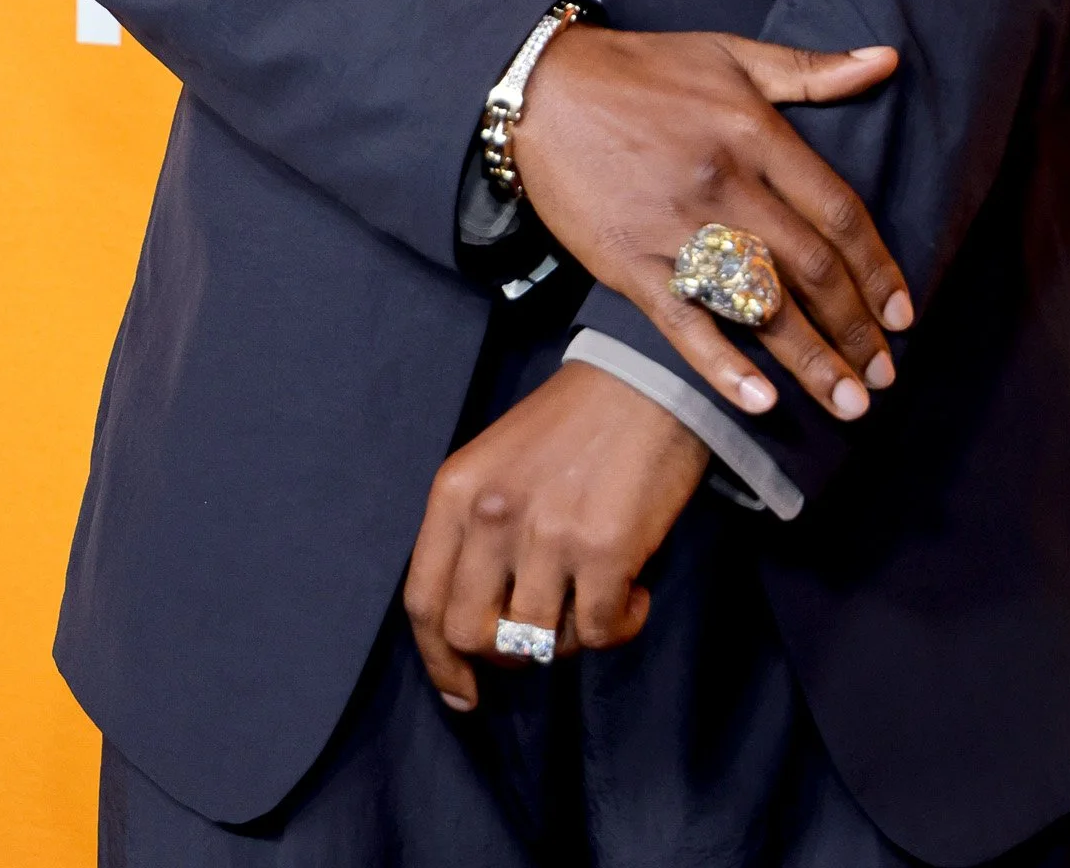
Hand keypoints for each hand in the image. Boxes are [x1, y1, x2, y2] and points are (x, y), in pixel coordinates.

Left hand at [404, 363, 710, 709]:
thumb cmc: (574, 422)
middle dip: (505, 654)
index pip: (423, 601)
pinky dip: (620, 626)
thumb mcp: (498, 463)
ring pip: (535, 642)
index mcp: (456, 490)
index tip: (461, 692)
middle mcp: (491, 515)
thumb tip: (478, 624)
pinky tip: (635, 594)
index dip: (438, 661)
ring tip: (594, 601)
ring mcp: (547, 534)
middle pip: (471, 633)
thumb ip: (476, 532)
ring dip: (567, 639)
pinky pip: (599, 631)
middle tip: (542, 637)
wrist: (646, 377)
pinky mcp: (605, 549)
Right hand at [513, 27, 910, 424]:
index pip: (837, 212)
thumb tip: (888, 60)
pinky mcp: (630, 262)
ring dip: (810, 360)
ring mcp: (676, 228)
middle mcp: (725, 184)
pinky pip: (685, 323)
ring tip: (848, 404)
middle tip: (884, 377)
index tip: (903, 315)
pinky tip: (760, 401)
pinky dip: (723, 366)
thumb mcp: (732, 53)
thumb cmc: (643, 70)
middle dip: (855, 329)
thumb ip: (812, 68)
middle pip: (809, 269)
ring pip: (758, 305)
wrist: (544, 89)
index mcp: (755, 133)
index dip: (877, 269)